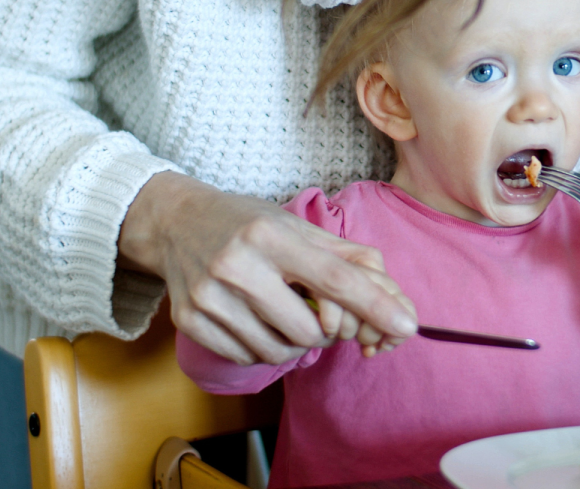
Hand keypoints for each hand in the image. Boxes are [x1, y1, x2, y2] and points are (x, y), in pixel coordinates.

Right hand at [117, 172, 417, 364]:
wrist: (173, 223)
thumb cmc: (246, 224)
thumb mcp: (296, 227)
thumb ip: (346, 257)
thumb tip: (391, 296)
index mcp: (270, 235)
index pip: (333, 278)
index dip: (374, 304)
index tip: (406, 325)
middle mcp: (236, 265)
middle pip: (309, 329)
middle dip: (324, 330)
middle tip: (315, 310)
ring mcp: (209, 297)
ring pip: (279, 351)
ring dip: (293, 341)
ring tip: (282, 311)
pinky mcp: (190, 322)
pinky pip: (248, 357)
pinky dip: (262, 347)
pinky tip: (253, 319)